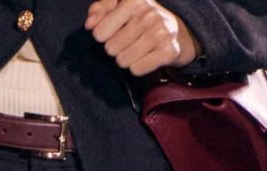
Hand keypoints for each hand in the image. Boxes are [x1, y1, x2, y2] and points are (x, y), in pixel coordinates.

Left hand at [86, 0, 201, 76]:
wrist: (176, 31)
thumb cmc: (141, 18)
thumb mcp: (120, 6)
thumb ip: (100, 10)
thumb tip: (90, 24)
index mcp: (134, 0)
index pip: (99, 33)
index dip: (103, 35)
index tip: (116, 30)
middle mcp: (148, 13)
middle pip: (110, 49)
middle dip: (116, 48)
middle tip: (129, 41)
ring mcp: (160, 32)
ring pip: (122, 60)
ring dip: (127, 58)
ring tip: (137, 48)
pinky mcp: (168, 51)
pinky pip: (136, 69)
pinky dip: (139, 67)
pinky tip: (146, 57)